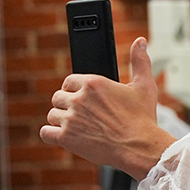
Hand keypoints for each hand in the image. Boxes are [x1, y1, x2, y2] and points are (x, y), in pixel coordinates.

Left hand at [40, 38, 176, 179]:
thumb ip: (139, 61)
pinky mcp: (66, 138)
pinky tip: (62, 136)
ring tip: (74, 127)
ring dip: (60, 120)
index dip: (73, 90)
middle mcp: (79, 99)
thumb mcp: (144, 86)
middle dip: (67, 105)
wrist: (139, 147)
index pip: (69, 81)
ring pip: (52, 115)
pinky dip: (51, 135)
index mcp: (93, 83)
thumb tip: (139, 42)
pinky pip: (45, 133)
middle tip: (79, 115)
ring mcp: (71, 119)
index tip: (79, 97)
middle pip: (58, 97)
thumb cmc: (142, 119)